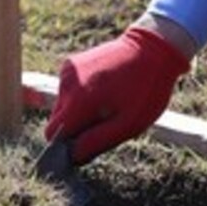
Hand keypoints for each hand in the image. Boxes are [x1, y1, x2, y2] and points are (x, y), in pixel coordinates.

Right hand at [45, 25, 190, 163]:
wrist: (153, 48)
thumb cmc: (146, 89)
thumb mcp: (129, 123)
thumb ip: (96, 142)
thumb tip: (72, 157)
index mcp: (79, 100)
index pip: (52, 135)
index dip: (68, 145)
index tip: (88, 144)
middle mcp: (67, 85)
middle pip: (57, 121)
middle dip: (77, 128)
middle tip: (106, 121)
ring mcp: (67, 72)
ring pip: (63, 107)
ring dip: (81, 112)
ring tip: (109, 102)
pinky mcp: (70, 64)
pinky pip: (68, 91)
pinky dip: (82, 96)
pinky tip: (104, 89)